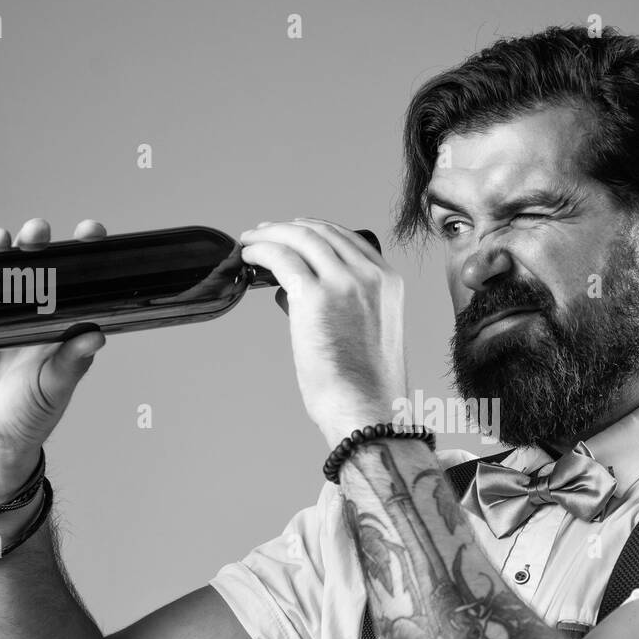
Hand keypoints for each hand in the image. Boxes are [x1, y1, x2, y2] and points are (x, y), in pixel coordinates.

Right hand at [0, 218, 107, 499]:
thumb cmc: (29, 414)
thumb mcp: (56, 387)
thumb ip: (73, 362)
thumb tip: (97, 336)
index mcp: (55, 323)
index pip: (71, 280)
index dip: (81, 255)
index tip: (91, 233)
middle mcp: (25, 313)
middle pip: (32, 266)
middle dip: (37, 243)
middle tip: (41, 232)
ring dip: (2, 250)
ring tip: (9, 238)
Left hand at [238, 218, 408, 448]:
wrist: (367, 410)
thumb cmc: (365, 387)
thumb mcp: (372, 332)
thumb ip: (347, 305)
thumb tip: (295, 292)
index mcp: (389, 283)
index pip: (348, 239)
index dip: (315, 230)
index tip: (293, 232)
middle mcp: (370, 276)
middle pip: (322, 232)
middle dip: (288, 228)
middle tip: (265, 234)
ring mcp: (344, 282)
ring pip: (300, 238)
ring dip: (270, 235)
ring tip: (251, 242)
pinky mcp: (314, 296)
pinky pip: (281, 258)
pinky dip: (262, 250)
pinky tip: (250, 257)